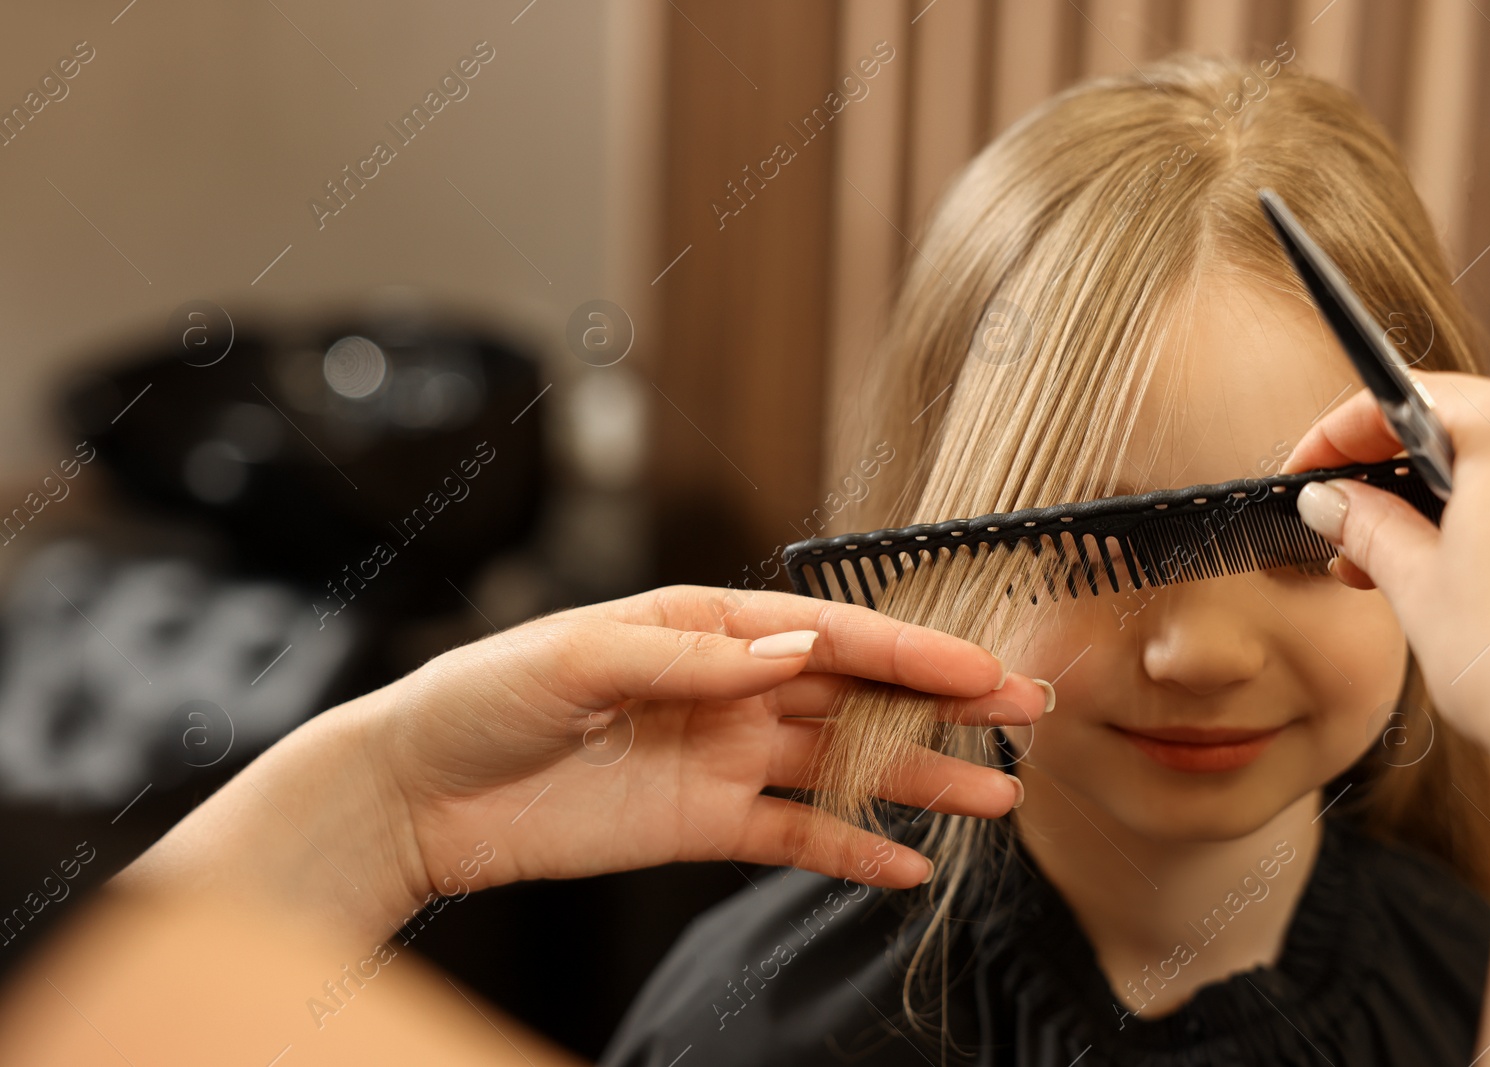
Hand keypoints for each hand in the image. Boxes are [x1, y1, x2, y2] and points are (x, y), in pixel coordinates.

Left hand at [115, 585, 1048, 942]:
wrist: (416, 794)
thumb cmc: (481, 699)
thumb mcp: (575, 658)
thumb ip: (690, 656)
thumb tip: (798, 645)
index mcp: (703, 628)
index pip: (825, 633)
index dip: (906, 649)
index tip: (977, 665)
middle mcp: (727, 688)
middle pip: (856, 694)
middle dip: (941, 701)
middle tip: (1026, 710)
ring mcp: (721, 758)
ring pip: (843, 767)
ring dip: (919, 779)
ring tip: (997, 795)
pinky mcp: (702, 824)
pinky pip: (794, 837)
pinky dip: (851, 852)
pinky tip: (910, 867)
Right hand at [1282, 371, 1489, 770]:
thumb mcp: (1414, 581)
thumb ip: (1364, 525)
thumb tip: (1329, 500)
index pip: (1396, 401)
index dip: (1329, 440)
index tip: (1299, 478)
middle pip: (1449, 428)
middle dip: (1381, 476)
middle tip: (1334, 528)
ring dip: (1428, 507)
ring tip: (1381, 566)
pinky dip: (1480, 526)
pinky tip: (1445, 578)